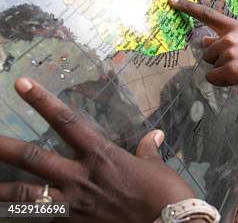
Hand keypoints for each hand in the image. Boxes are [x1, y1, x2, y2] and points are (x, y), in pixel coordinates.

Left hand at [0, 78, 195, 221]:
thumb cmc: (165, 194)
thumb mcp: (156, 168)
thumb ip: (147, 151)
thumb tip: (154, 136)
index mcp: (101, 155)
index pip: (66, 121)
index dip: (42, 101)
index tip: (21, 84)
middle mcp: (80, 177)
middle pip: (33, 158)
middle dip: (3, 147)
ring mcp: (74, 205)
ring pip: (25, 195)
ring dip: (0, 190)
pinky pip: (43, 221)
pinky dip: (28, 217)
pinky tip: (11, 216)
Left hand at [169, 0, 237, 92]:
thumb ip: (228, 38)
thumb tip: (204, 40)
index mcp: (236, 27)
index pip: (208, 14)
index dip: (188, 7)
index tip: (172, 0)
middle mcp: (230, 37)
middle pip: (207, 51)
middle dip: (218, 60)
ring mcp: (229, 53)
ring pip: (210, 66)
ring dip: (222, 72)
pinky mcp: (230, 69)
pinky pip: (214, 78)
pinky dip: (223, 82)